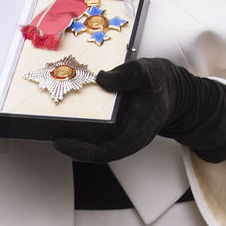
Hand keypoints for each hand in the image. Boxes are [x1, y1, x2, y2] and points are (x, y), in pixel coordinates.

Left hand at [54, 57, 225, 164]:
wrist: (172, 90)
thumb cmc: (160, 82)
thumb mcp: (148, 72)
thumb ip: (128, 75)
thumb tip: (102, 79)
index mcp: (138, 131)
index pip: (109, 151)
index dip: (84, 150)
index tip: (63, 142)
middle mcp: (128, 139)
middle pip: (98, 153)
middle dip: (75, 149)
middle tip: (54, 139)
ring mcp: (122, 137)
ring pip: (96, 148)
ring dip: (76, 143)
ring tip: (53, 132)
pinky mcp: (116, 130)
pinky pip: (97, 137)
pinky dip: (81, 134)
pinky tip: (66, 124)